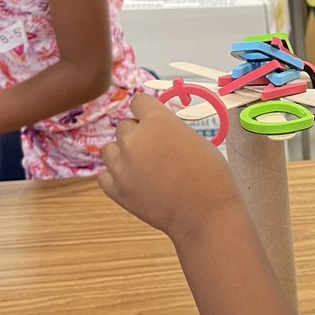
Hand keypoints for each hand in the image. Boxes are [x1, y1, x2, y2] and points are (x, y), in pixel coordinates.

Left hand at [99, 94, 238, 240]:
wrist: (204, 212)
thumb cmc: (210, 174)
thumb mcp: (195, 139)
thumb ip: (170, 130)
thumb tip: (158, 132)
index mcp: (157, 121)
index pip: (139, 102)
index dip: (147, 111)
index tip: (154, 122)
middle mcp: (134, 139)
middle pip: (125, 126)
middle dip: (138, 135)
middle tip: (155, 151)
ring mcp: (121, 165)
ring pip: (110, 149)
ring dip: (123, 154)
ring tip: (142, 167)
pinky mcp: (116, 189)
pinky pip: (105, 175)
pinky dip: (116, 177)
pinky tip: (133, 182)